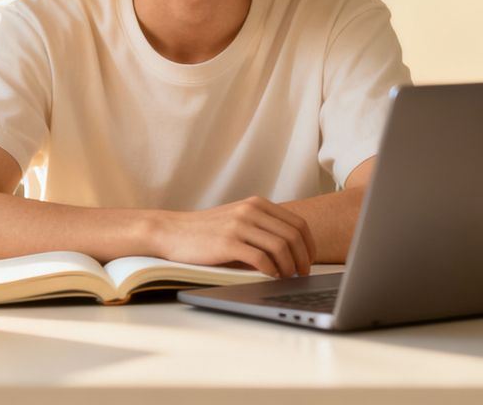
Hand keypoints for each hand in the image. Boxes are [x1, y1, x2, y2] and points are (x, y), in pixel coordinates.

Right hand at [154, 197, 315, 277]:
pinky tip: (270, 277)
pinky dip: (271, 270)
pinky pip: (261, 258)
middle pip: (293, 236)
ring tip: (287, 278)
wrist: (172, 232)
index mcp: (257, 204)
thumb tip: (292, 251)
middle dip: (303, 259)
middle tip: (303, 274)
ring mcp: (239, 225)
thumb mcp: (238, 220)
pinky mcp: (227, 242)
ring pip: (280, 247)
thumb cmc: (206, 232)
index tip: (310, 261)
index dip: (309, 245)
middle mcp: (250, 211)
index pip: (297, 224)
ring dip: (289, 267)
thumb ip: (262, 227)